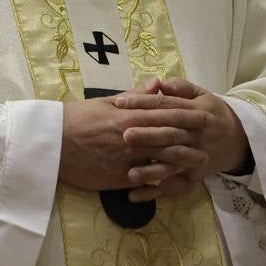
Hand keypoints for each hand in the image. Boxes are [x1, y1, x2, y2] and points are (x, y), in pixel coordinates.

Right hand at [59, 91, 213, 193]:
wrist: (53, 143)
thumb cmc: (76, 118)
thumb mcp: (105, 102)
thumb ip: (134, 96)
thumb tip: (156, 85)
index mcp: (130, 116)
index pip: (166, 115)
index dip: (188, 116)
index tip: (206, 115)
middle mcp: (132, 138)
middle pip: (170, 138)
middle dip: (193, 139)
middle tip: (213, 140)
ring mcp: (127, 160)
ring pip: (163, 161)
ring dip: (184, 162)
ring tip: (201, 163)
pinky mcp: (119, 178)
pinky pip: (147, 180)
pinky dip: (163, 180)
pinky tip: (176, 181)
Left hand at [116, 78, 250, 201]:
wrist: (239, 139)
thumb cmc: (211, 112)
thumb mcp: (201, 95)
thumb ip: (181, 87)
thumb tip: (161, 83)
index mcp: (194, 112)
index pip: (166, 106)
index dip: (143, 103)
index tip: (120, 103)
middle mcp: (195, 135)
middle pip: (170, 135)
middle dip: (148, 136)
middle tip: (125, 136)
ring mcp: (196, 158)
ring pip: (173, 164)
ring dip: (152, 171)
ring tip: (130, 174)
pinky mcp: (195, 176)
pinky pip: (175, 186)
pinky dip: (156, 192)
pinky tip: (135, 195)